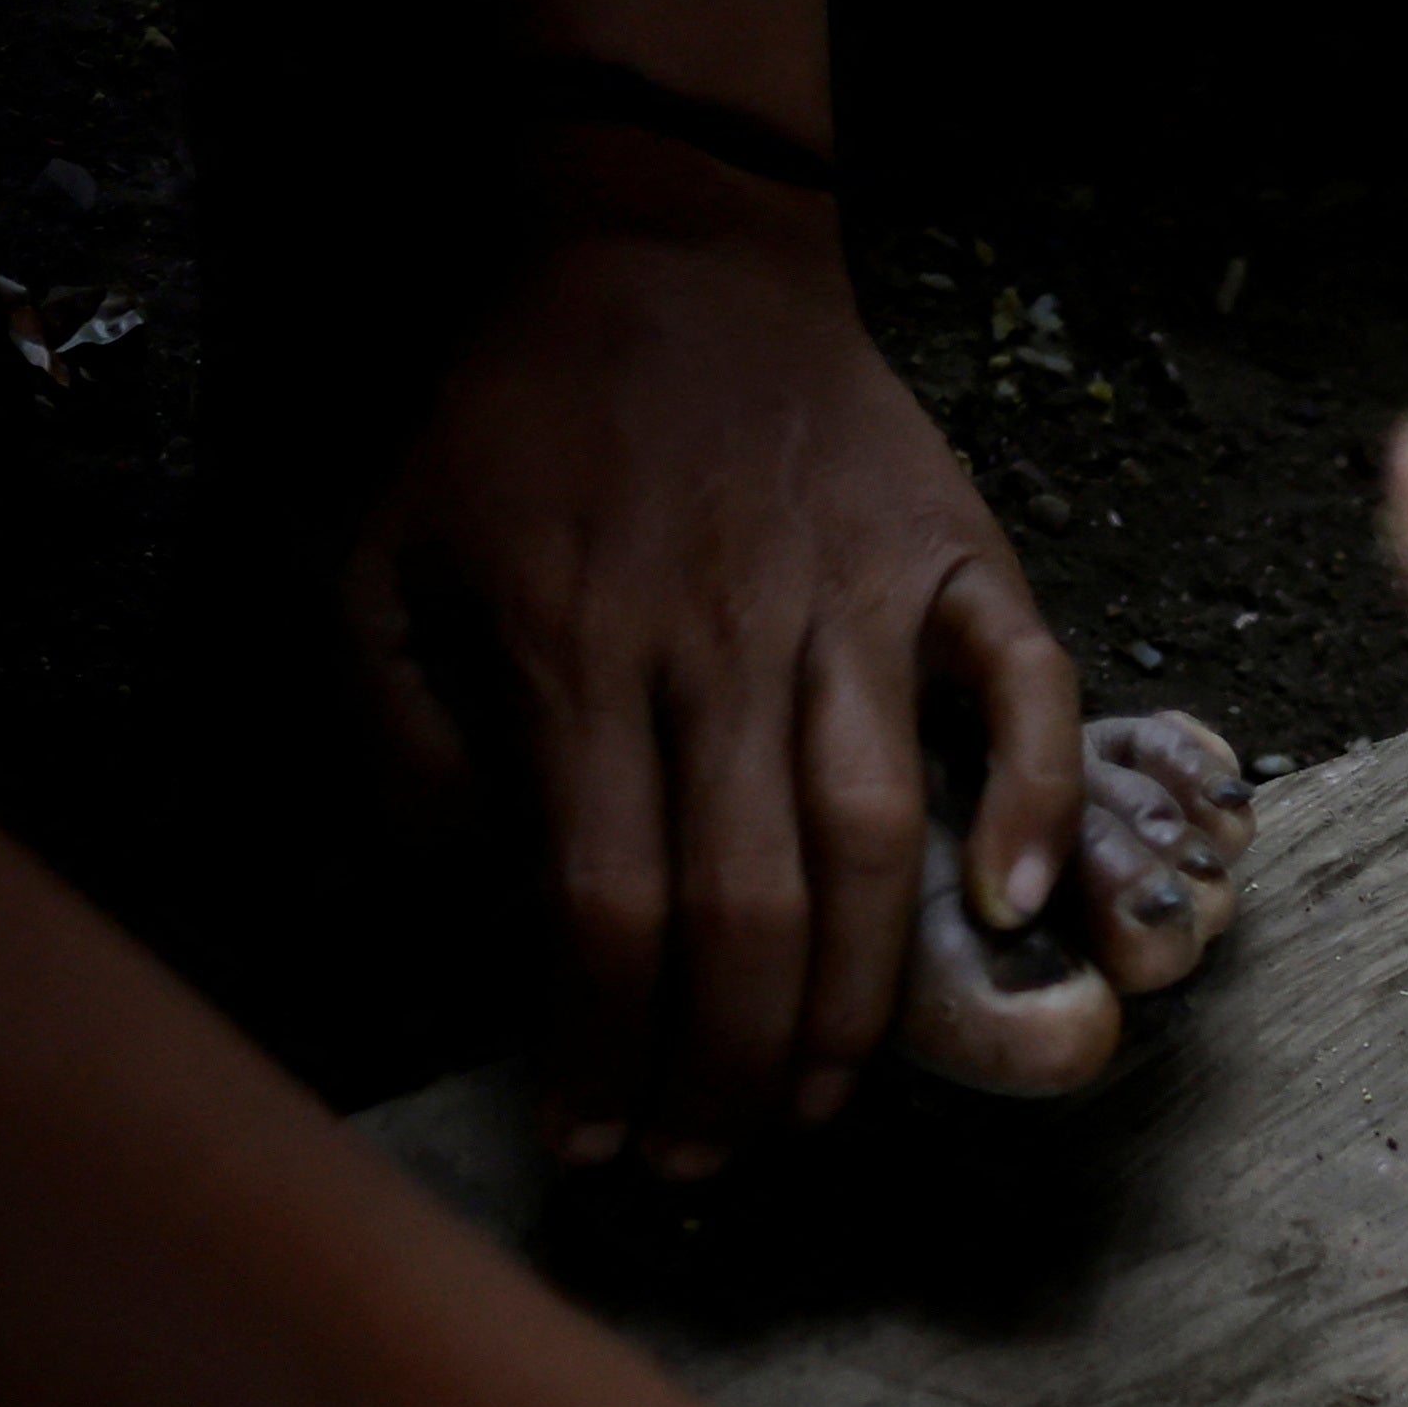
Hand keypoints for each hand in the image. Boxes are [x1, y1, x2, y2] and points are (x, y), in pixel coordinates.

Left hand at [344, 138, 1079, 1170]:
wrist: (659, 245)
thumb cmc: (511, 422)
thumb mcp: (376, 558)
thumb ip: (401, 737)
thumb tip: (477, 904)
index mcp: (577, 647)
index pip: (605, 907)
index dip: (605, 1049)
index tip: (596, 1143)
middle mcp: (726, 638)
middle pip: (749, 907)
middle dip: (731, 1070)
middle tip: (709, 1160)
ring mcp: (858, 599)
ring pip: (875, 835)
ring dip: (860, 999)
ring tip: (822, 1104)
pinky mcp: (955, 560)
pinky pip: (1024, 697)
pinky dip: (1031, 805)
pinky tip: (1013, 912)